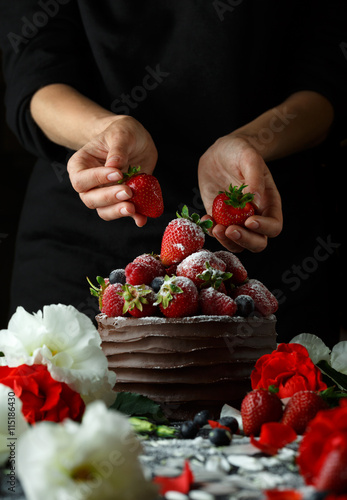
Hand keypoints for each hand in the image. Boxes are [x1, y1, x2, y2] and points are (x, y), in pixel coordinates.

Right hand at [67, 115, 157, 225]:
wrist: (135, 140)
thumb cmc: (121, 132)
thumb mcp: (121, 133)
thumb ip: (117, 150)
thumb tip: (114, 166)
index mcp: (80, 165)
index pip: (81, 179)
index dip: (97, 179)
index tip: (117, 173)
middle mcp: (89, 184)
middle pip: (90, 199)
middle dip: (109, 198)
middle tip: (128, 192)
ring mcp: (105, 194)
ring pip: (104, 211)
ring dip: (118, 211)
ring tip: (134, 208)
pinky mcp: (122, 200)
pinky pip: (124, 212)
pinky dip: (134, 217)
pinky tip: (142, 219)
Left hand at [198, 135, 282, 251]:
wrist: (221, 153)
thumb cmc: (240, 152)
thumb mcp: (249, 158)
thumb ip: (254, 178)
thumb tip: (256, 202)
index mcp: (269, 203)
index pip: (274, 226)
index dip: (264, 228)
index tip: (249, 220)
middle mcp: (255, 216)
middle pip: (258, 242)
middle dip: (244, 240)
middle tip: (230, 230)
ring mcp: (236, 220)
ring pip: (237, 244)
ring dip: (226, 241)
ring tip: (215, 228)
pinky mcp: (219, 219)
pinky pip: (217, 233)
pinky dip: (210, 231)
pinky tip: (206, 219)